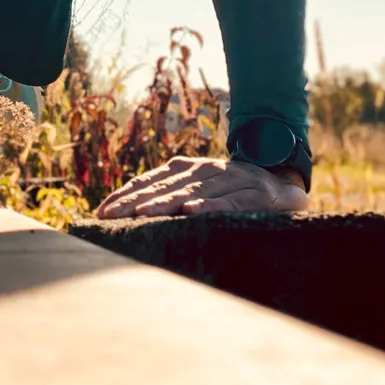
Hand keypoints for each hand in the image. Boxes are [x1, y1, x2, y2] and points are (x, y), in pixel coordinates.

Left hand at [95, 155, 307, 220]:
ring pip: (192, 192)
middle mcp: (205, 169)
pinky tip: (192, 211)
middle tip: (111, 216)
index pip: (149, 181)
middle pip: (164, 186)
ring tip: (142, 214)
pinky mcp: (254, 194)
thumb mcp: (198, 191)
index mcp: (187, 168)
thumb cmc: (231, 192)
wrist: (282, 185)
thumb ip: (169, 197)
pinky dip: (210, 206)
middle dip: (134, 201)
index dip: (125, 195)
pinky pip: (229, 201)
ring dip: (166, 203)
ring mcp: (231, 179)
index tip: (102, 213)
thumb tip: (127, 212)